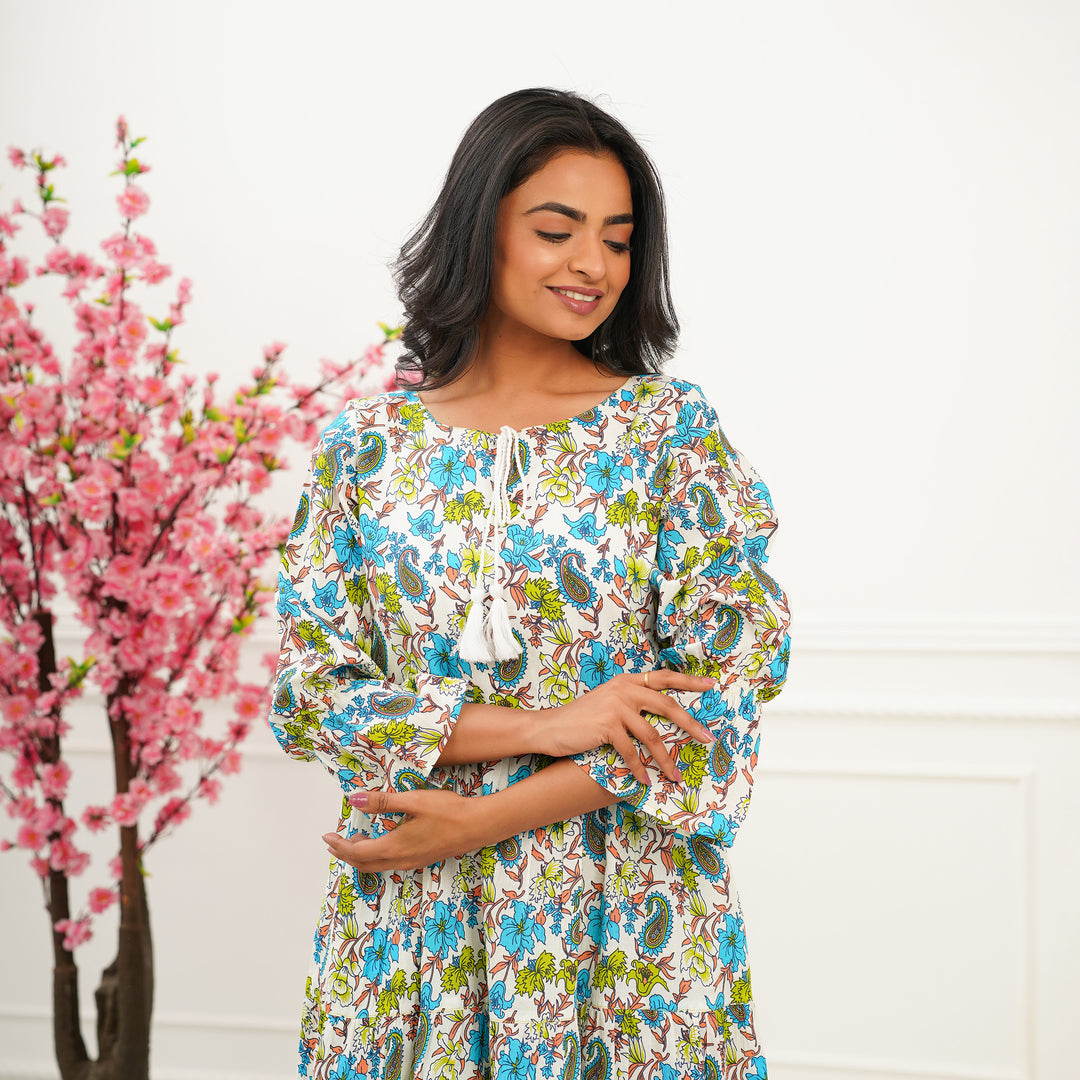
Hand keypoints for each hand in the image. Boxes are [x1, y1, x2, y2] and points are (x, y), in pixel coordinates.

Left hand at [323, 788, 486, 871]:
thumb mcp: (413, 800)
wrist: (478, 825)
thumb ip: (382, 802)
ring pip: (378, 865)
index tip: (326, 837)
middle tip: (333, 843)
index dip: (339, 846)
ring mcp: (412, 862)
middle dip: (346, 854)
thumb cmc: (447, 811)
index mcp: (394, 847)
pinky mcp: (422, 859)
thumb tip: (354, 800)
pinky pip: (390, 863)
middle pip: (364, 864)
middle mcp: (401, 860)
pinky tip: (382, 842)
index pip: (357, 852)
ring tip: (353, 841)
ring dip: (361, 856)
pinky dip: (376, 856)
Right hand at [535, 669, 716, 785]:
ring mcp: (616, 707)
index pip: (664, 677)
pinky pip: (632, 752)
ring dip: (665, 760)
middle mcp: (624, 690)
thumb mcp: (609, 702)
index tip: (711, 685)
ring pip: (652, 736)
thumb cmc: (581, 719)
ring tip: (675, 776)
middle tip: (707, 738)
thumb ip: (631, 703)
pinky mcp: (607, 726)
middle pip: (667, 706)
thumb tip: (661, 719)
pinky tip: (644, 780)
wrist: (550, 727)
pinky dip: (640, 769)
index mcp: (627, 681)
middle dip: (690, 724)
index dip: (689, 681)